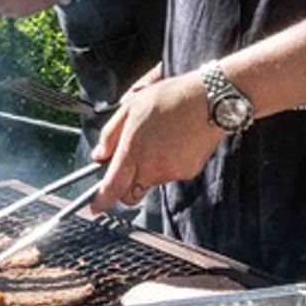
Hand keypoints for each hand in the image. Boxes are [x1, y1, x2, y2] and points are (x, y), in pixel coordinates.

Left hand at [90, 73, 225, 209]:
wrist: (210, 100)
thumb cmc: (171, 98)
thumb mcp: (131, 107)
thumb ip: (111, 134)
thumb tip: (99, 154)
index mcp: (134, 150)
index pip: (113, 187)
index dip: (101, 201)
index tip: (96, 207)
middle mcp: (152, 167)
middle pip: (131, 194)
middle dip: (125, 188)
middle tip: (129, 167)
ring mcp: (171, 172)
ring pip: (151, 182)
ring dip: (149, 169)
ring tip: (159, 140)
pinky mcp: (188, 172)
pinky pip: (170, 174)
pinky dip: (168, 164)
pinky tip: (174, 143)